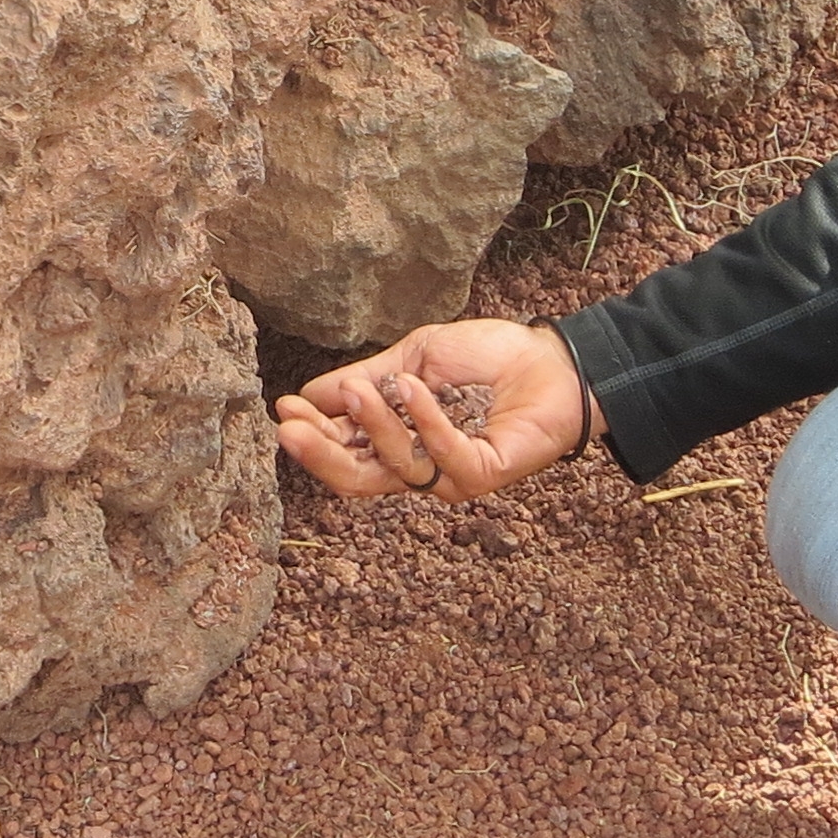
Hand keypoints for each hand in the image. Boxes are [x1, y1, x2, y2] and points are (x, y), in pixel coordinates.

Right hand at [272, 319, 600, 502]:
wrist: (554, 361)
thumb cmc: (489, 359)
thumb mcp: (415, 359)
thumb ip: (366, 378)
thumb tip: (308, 396)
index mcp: (398, 441)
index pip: (344, 451)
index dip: (312, 435)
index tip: (283, 408)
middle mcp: (419, 467)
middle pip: (356, 478)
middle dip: (320, 454)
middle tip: (290, 429)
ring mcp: (449, 476)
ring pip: (393, 469)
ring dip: (371, 428)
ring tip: (357, 391)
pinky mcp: (480, 474)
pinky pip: (441, 456)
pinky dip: (423, 420)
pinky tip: (412, 388)